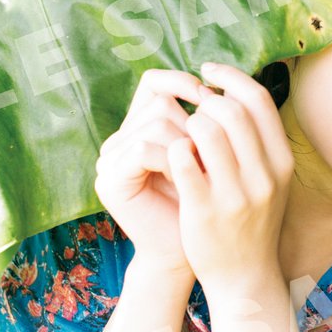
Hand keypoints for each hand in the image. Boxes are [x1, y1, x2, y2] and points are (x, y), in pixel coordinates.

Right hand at [94, 68, 214, 288]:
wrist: (188, 252)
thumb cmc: (206, 202)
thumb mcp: (209, 155)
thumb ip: (207, 119)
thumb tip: (222, 79)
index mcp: (141, 126)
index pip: (155, 82)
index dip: (186, 84)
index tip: (215, 100)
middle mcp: (120, 137)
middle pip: (160, 100)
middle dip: (194, 122)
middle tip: (210, 153)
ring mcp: (110, 158)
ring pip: (156, 122)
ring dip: (188, 143)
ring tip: (201, 169)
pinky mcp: (109, 180)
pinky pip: (144, 148)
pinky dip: (173, 160)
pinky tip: (188, 179)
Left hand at [165, 62, 294, 304]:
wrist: (243, 277)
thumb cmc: (252, 221)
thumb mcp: (271, 181)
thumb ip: (259, 141)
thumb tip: (235, 90)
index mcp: (282, 162)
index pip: (259, 100)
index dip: (231, 76)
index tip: (209, 71)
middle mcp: (264, 176)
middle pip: (232, 109)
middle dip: (205, 99)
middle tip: (192, 104)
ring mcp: (235, 194)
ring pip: (206, 129)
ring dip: (188, 122)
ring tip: (183, 132)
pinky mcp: (203, 209)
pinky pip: (182, 159)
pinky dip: (174, 148)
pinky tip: (172, 155)